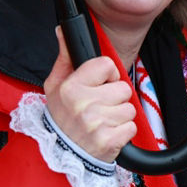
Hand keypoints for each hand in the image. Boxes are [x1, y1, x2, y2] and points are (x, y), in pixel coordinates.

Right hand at [43, 28, 135, 162]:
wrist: (59, 155)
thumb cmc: (60, 118)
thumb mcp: (55, 86)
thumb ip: (65, 58)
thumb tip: (63, 31)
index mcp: (71, 87)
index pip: (107, 65)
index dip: (108, 74)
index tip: (101, 84)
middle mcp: (84, 104)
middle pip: (123, 88)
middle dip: (115, 98)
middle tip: (99, 108)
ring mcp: (97, 124)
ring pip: (129, 108)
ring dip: (120, 116)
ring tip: (102, 122)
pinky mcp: (109, 141)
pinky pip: (131, 128)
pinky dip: (123, 133)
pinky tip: (107, 134)